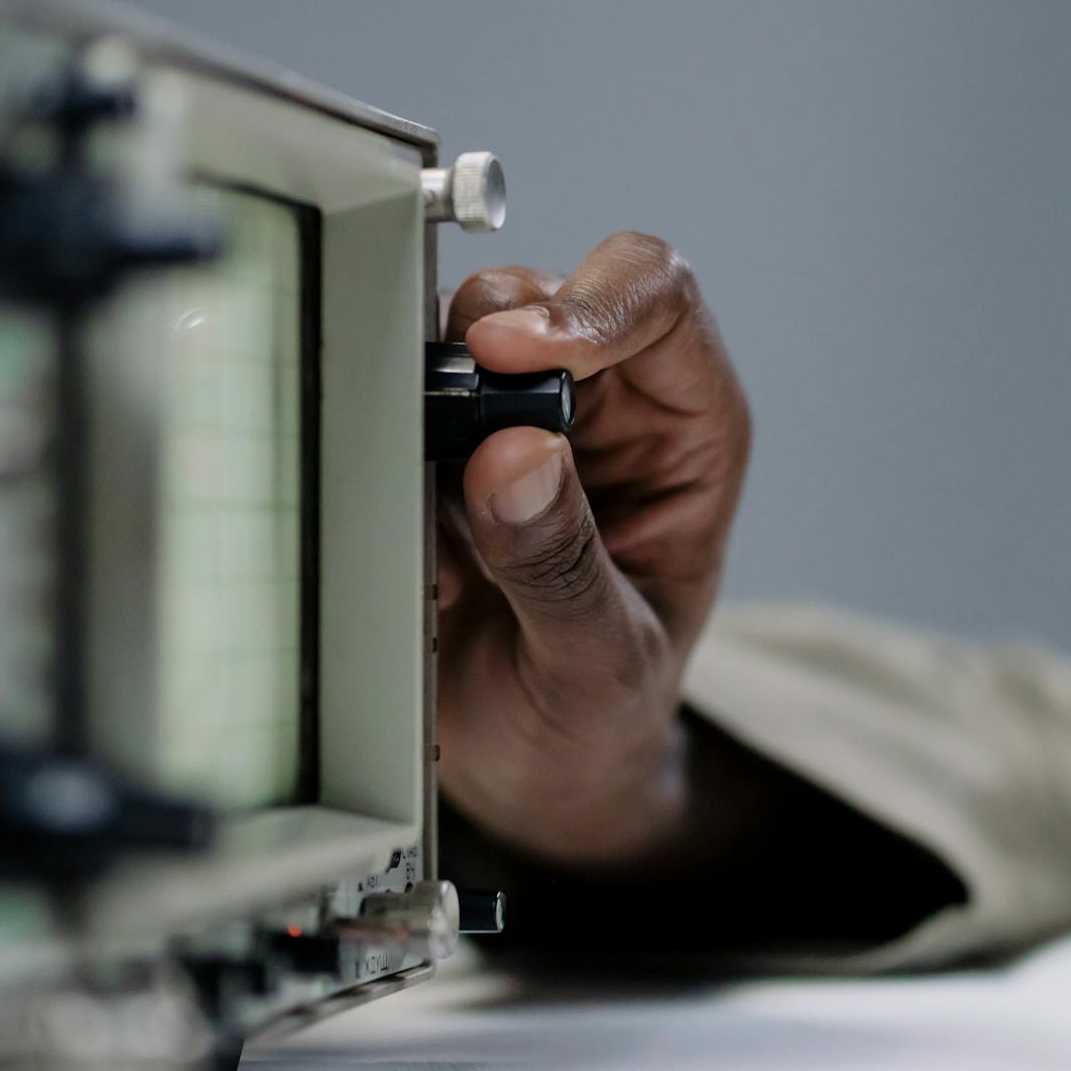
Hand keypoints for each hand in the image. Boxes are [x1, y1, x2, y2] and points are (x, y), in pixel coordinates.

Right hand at [435, 233, 750, 868]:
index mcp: (687, 433)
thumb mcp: (598, 661)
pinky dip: (384, 466)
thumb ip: (562, 565)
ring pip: (452, 339)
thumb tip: (516, 455)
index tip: (512, 353)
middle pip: (539, 297)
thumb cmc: (599, 719)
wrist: (533, 773)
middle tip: (449, 447)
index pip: (659, 301)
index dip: (588, 306)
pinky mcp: (438, 455)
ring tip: (441, 538)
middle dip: (481, 355)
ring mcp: (516, 423)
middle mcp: (607, 407)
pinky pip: (392, 411)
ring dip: (424, 415)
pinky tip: (422, 561)